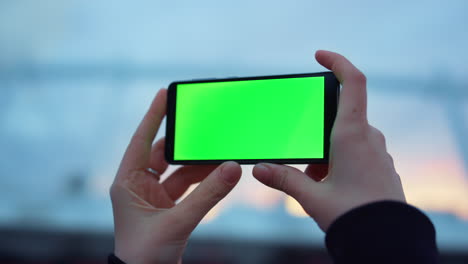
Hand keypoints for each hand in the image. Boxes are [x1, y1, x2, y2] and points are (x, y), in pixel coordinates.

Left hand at [110, 89, 241, 263]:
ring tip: (219, 154)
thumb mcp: (178, 222)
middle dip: (185, 144)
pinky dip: (202, 182)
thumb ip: (208, 195)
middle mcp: (139, 188)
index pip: (140, 140)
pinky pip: (187, 189)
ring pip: (178, 173)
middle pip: (163, 155)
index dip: (153, 116)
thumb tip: (232, 168)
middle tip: (203, 127)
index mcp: (128, 184)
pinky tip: (218, 174)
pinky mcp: (168, 211)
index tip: (164, 93)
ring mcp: (154, 199)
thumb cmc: (146, 257)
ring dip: (198, 166)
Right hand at [252, 50, 405, 230]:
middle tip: (304, 159)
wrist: (387, 240)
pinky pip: (355, 155)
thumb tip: (259, 169)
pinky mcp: (380, 167)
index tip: (319, 55)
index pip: (353, 82)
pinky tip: (328, 188)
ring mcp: (377, 153)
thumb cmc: (354, 216)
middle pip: (337, 118)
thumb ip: (284, 179)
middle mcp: (369, 138)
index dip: (337, 62)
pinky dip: (337, 164)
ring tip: (313, 182)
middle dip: (315, 134)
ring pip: (344, 140)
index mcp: (353, 134)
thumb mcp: (312, 197)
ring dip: (325, 154)